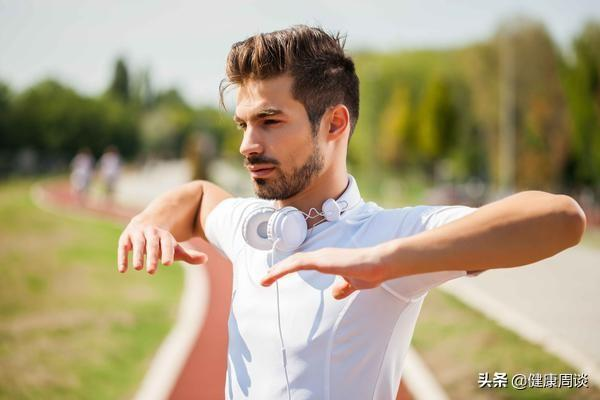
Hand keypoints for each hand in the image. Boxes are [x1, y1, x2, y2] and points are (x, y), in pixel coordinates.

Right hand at [117, 220, 206, 273]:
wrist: (145, 223)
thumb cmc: (162, 242)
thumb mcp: (174, 248)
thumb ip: (189, 255)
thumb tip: (205, 258)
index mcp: (164, 235)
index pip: (167, 243)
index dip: (167, 252)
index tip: (168, 263)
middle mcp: (151, 232)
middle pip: (152, 244)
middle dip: (152, 256)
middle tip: (152, 271)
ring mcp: (137, 234)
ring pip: (138, 244)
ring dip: (137, 255)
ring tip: (138, 268)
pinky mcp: (125, 238)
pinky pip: (123, 247)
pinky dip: (123, 257)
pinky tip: (123, 270)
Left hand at [260, 247, 386, 299]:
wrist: (379, 264)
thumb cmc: (368, 272)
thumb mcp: (352, 284)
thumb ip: (343, 287)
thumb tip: (334, 294)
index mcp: (327, 260)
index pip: (303, 262)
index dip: (289, 268)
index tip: (276, 275)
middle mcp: (321, 255)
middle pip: (294, 260)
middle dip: (278, 269)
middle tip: (264, 279)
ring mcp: (321, 256)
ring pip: (293, 262)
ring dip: (277, 270)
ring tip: (264, 279)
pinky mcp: (322, 260)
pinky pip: (298, 264)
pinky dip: (284, 269)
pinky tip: (275, 274)